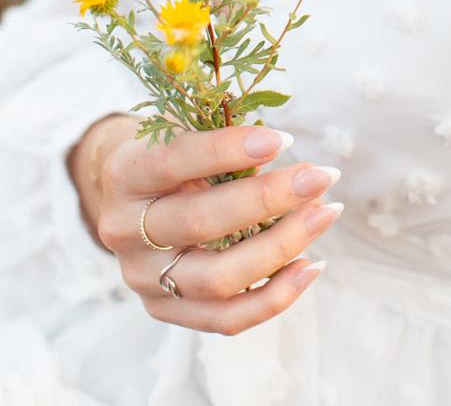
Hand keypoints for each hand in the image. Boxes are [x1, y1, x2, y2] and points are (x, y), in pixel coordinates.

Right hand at [93, 122, 341, 334]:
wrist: (130, 198)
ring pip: (219, 279)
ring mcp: (143, 277)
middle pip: (201, 222)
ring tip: (325, 213)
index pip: (175, 160)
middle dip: (269, 199)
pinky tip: (312, 264)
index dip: (229, 148)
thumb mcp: (184, 132)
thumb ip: (223, 144)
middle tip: (320, 177)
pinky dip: (276, 295)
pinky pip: (226, 318)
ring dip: (283, 247)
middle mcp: (125, 230)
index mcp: (126, 174)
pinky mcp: (164, 310)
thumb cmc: (171, 155)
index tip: (283, 139)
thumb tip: (287, 159)